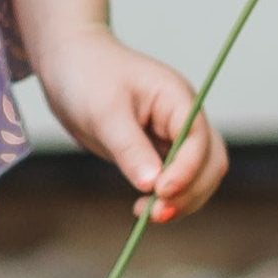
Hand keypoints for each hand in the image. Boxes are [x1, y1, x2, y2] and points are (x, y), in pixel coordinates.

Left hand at [29, 30, 227, 223]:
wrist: (67, 63)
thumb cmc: (86, 76)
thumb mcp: (105, 112)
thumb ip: (130, 149)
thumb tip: (153, 185)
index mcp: (177, 98)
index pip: (198, 140)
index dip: (186, 170)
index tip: (160, 192)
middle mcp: (182, 118)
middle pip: (209, 163)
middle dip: (190, 192)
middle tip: (155, 213)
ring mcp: (172, 135)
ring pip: (197, 176)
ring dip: (181, 199)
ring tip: (145, 213)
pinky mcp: (156, 150)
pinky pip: (174, 179)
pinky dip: (165, 197)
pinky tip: (142, 206)